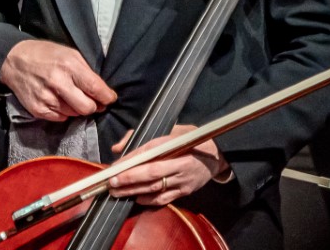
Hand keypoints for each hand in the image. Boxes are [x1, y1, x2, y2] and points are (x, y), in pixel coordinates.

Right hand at [0, 40, 115, 121]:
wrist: (13, 60)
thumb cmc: (45, 55)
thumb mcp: (69, 54)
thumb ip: (86, 72)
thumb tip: (102, 92)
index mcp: (69, 66)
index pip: (96, 88)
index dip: (107, 96)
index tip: (109, 98)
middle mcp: (58, 83)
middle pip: (87, 108)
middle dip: (93, 106)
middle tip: (91, 100)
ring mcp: (46, 98)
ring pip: (74, 114)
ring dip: (77, 108)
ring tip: (69, 96)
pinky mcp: (38, 109)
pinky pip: (60, 118)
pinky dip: (63, 112)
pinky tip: (57, 100)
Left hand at [107, 124, 230, 205]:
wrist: (218, 155)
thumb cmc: (191, 139)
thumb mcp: (171, 130)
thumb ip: (142, 138)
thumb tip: (117, 147)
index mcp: (176, 144)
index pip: (149, 152)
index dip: (131, 159)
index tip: (115, 165)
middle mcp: (179, 163)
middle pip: (151, 172)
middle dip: (129, 178)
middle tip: (111, 181)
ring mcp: (183, 179)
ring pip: (155, 187)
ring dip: (134, 190)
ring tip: (117, 192)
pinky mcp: (185, 191)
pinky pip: (164, 198)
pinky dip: (148, 200)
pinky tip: (135, 198)